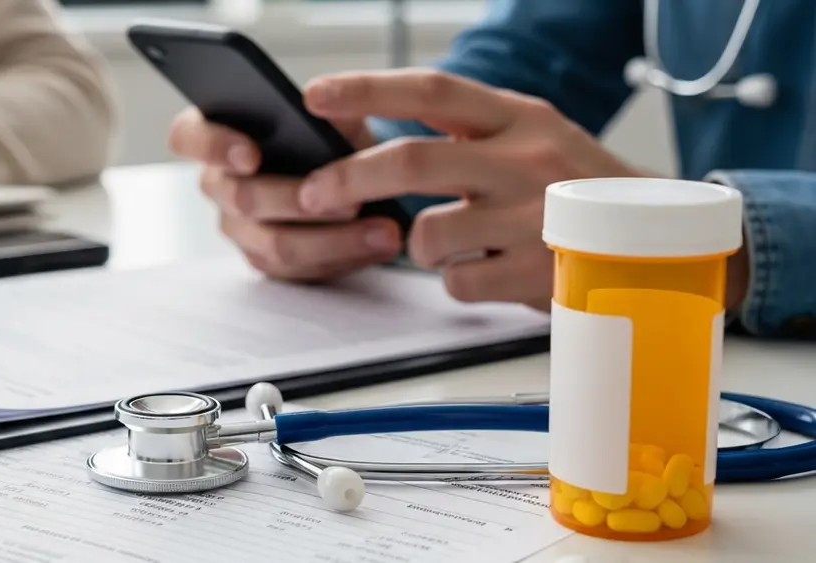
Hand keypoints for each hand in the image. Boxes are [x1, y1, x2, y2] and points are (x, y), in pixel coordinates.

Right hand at [167, 107, 403, 281]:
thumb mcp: (333, 113)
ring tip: (381, 231)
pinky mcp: (268, 261)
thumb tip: (326, 104)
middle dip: (298, 200)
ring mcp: (240, 228)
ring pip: (275, 243)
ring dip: (334, 239)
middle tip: (348, 201)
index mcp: (217, 135)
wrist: (354, 175)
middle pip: (242, 198)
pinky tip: (377, 246)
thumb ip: (327, 109)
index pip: (188, 136)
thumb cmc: (330, 136)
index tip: (252, 155)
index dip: (214, 146)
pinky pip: (298, 269)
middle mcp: (220, 184)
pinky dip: (343, 257)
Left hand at [295, 69, 642, 309]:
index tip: (314, 95)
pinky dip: (455, 282)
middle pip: (412, 162)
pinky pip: (457, 283)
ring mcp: (534, 217)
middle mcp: (526, 159)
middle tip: (315, 193)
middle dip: (349, 179)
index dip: (366, 90)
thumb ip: (467, 132)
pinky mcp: (539, 274)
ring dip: (418, 245)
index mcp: (520, 117)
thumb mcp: (532, 136)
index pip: (432, 89)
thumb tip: (377, 140)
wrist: (659, 241)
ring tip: (446, 244)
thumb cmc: (577, 188)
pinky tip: (486, 272)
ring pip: (428, 234)